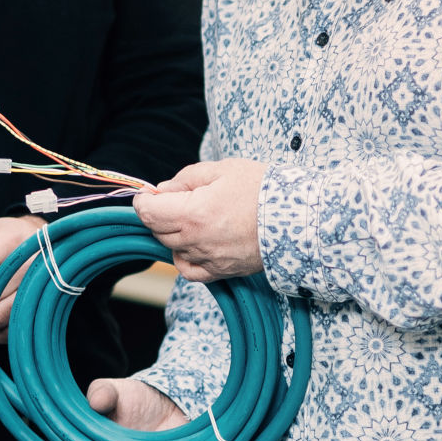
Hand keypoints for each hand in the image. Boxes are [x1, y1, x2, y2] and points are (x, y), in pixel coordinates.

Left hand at [134, 158, 266, 281]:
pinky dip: (185, 258)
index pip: (148, 212)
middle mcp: (196, 240)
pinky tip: (194, 244)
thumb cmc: (262, 189)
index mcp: (193, 213)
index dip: (143, 200)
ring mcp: (209, 259)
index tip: (149, 193)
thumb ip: (186, 178)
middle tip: (176, 199)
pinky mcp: (222, 271)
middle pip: (158, 230)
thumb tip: (163, 190)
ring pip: (172, 249)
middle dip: (159, 213)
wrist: (298, 218)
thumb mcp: (222, 169)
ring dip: (174, 233)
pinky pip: (189, 270)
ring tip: (194, 217)